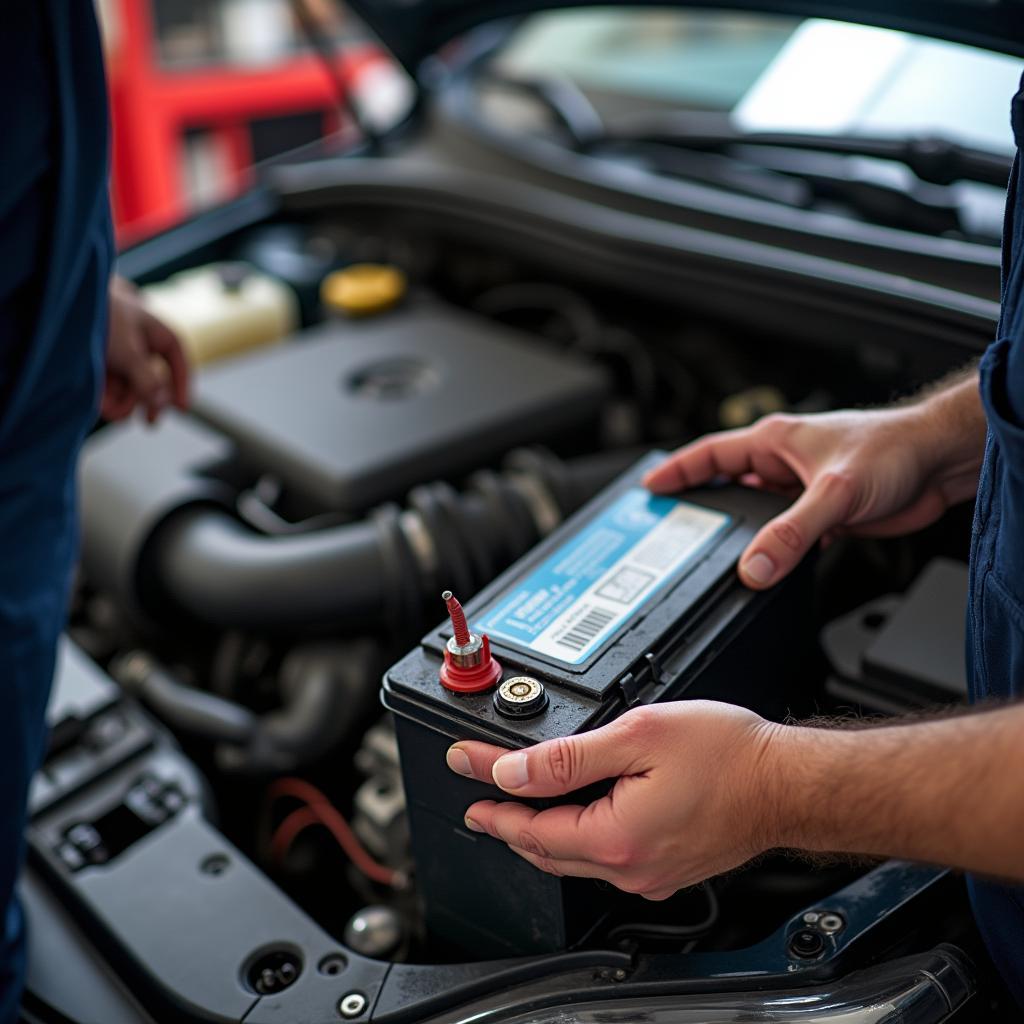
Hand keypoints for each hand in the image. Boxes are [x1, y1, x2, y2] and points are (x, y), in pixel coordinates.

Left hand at [103, 276, 188, 422]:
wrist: (64, 302)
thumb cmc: (103, 315)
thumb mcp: (130, 350)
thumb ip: (147, 379)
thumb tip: (160, 403)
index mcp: (157, 334)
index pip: (177, 362)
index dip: (180, 385)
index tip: (182, 409)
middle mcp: (141, 345)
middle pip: (153, 382)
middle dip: (147, 402)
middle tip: (150, 423)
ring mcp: (119, 355)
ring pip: (130, 388)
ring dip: (124, 402)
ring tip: (112, 410)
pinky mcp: (99, 364)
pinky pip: (110, 387)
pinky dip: (107, 398)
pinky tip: (102, 405)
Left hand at [446, 701, 782, 899]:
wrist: (786, 782)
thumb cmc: (729, 755)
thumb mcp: (638, 736)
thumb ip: (569, 757)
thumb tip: (514, 771)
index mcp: (616, 836)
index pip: (530, 823)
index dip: (490, 798)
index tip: (463, 771)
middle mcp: (630, 866)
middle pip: (547, 849)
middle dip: (506, 824)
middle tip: (477, 803)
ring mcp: (650, 872)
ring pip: (574, 859)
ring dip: (538, 834)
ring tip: (511, 813)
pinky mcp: (667, 867)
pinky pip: (604, 859)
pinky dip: (575, 839)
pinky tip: (571, 821)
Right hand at [644, 399, 983, 589]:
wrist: (941, 461)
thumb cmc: (894, 449)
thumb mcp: (833, 493)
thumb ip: (791, 533)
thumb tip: (754, 567)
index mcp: (774, 442)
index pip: (710, 454)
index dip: (677, 470)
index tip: (651, 488)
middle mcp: (785, 463)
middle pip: (729, 486)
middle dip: (703, 506)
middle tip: (674, 528)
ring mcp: (804, 488)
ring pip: (759, 514)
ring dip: (743, 534)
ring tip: (715, 555)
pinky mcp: (826, 512)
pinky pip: (787, 534)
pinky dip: (775, 550)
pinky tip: (770, 567)